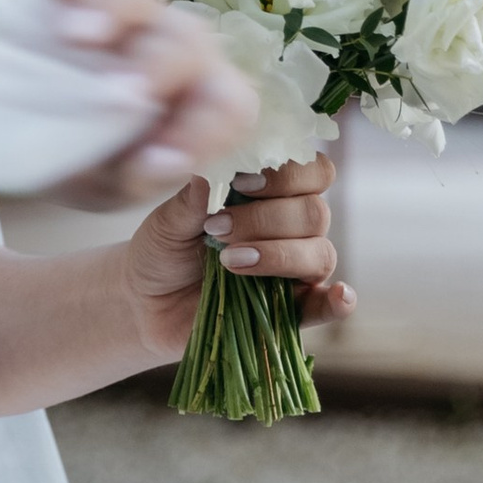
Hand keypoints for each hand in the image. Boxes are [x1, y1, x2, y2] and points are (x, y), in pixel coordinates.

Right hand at [36, 0, 262, 209]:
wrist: (43, 134)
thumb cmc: (97, 162)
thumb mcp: (118, 186)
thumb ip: (143, 175)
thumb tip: (158, 160)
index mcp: (205, 102)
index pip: (229, 107)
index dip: (202, 129)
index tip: (160, 156)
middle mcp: (181, 49)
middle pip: (184, 41)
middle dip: (154, 65)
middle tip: (117, 93)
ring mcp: (133, 13)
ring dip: (110, 8)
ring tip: (72, 35)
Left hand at [122, 154, 349, 364]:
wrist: (143, 302)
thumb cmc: (161, 250)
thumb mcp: (167, 221)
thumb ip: (194, 199)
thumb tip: (214, 171)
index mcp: (269, 194)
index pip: (309, 171)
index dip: (286, 174)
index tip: (243, 182)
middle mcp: (291, 228)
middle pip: (315, 212)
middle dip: (268, 218)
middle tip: (218, 229)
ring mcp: (294, 270)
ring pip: (319, 253)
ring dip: (278, 254)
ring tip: (228, 261)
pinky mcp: (290, 312)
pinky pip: (326, 306)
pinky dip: (338, 302)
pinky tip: (340, 295)